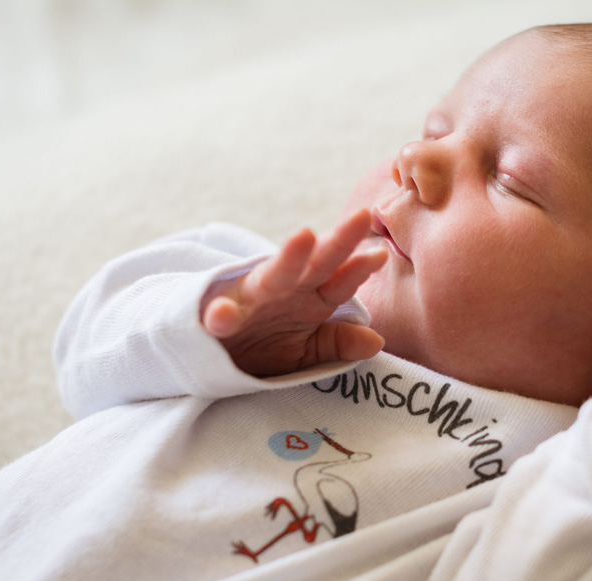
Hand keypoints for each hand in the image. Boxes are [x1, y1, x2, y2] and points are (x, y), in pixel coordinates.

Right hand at [201, 209, 387, 376]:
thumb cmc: (263, 344)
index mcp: (308, 297)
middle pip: (315, 264)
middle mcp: (283, 289)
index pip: (339, 280)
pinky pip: (218, 316)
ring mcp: (250, 299)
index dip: (358, 269)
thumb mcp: (304, 350)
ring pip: (272, 275)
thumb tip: (377, 342)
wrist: (211, 353)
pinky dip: (221, 314)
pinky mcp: (214, 317)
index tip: (379, 255)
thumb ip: (337, 343)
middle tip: (362, 216)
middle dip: (339, 242)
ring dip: (288, 257)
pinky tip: (223, 314)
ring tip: (306, 235)